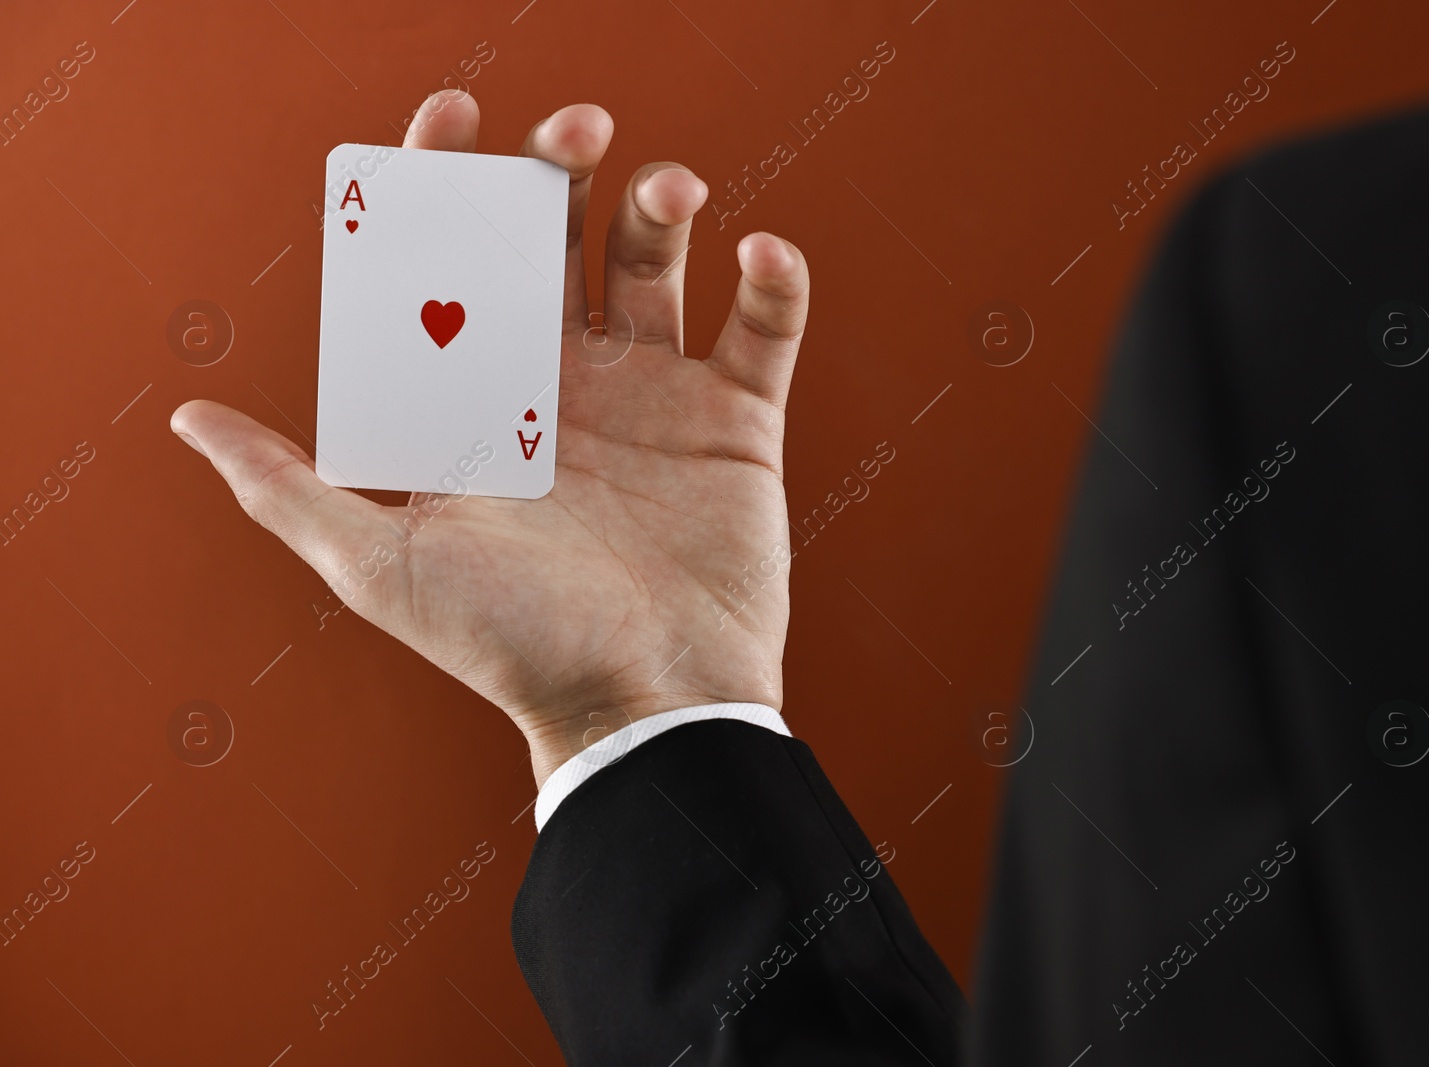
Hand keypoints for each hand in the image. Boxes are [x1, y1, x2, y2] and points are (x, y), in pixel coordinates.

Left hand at [171, 91, 808, 786]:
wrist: (642, 708)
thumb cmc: (512, 648)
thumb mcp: (381, 568)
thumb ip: (290, 489)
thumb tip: (189, 423)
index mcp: (482, 398)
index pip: (456, 262)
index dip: (446, 181)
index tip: (451, 119)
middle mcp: (566, 383)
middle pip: (558, 239)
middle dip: (557, 167)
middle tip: (570, 131)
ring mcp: (655, 396)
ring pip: (656, 262)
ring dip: (661, 204)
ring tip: (670, 191)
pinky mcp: (736, 422)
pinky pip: (763, 329)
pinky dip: (774, 282)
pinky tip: (763, 254)